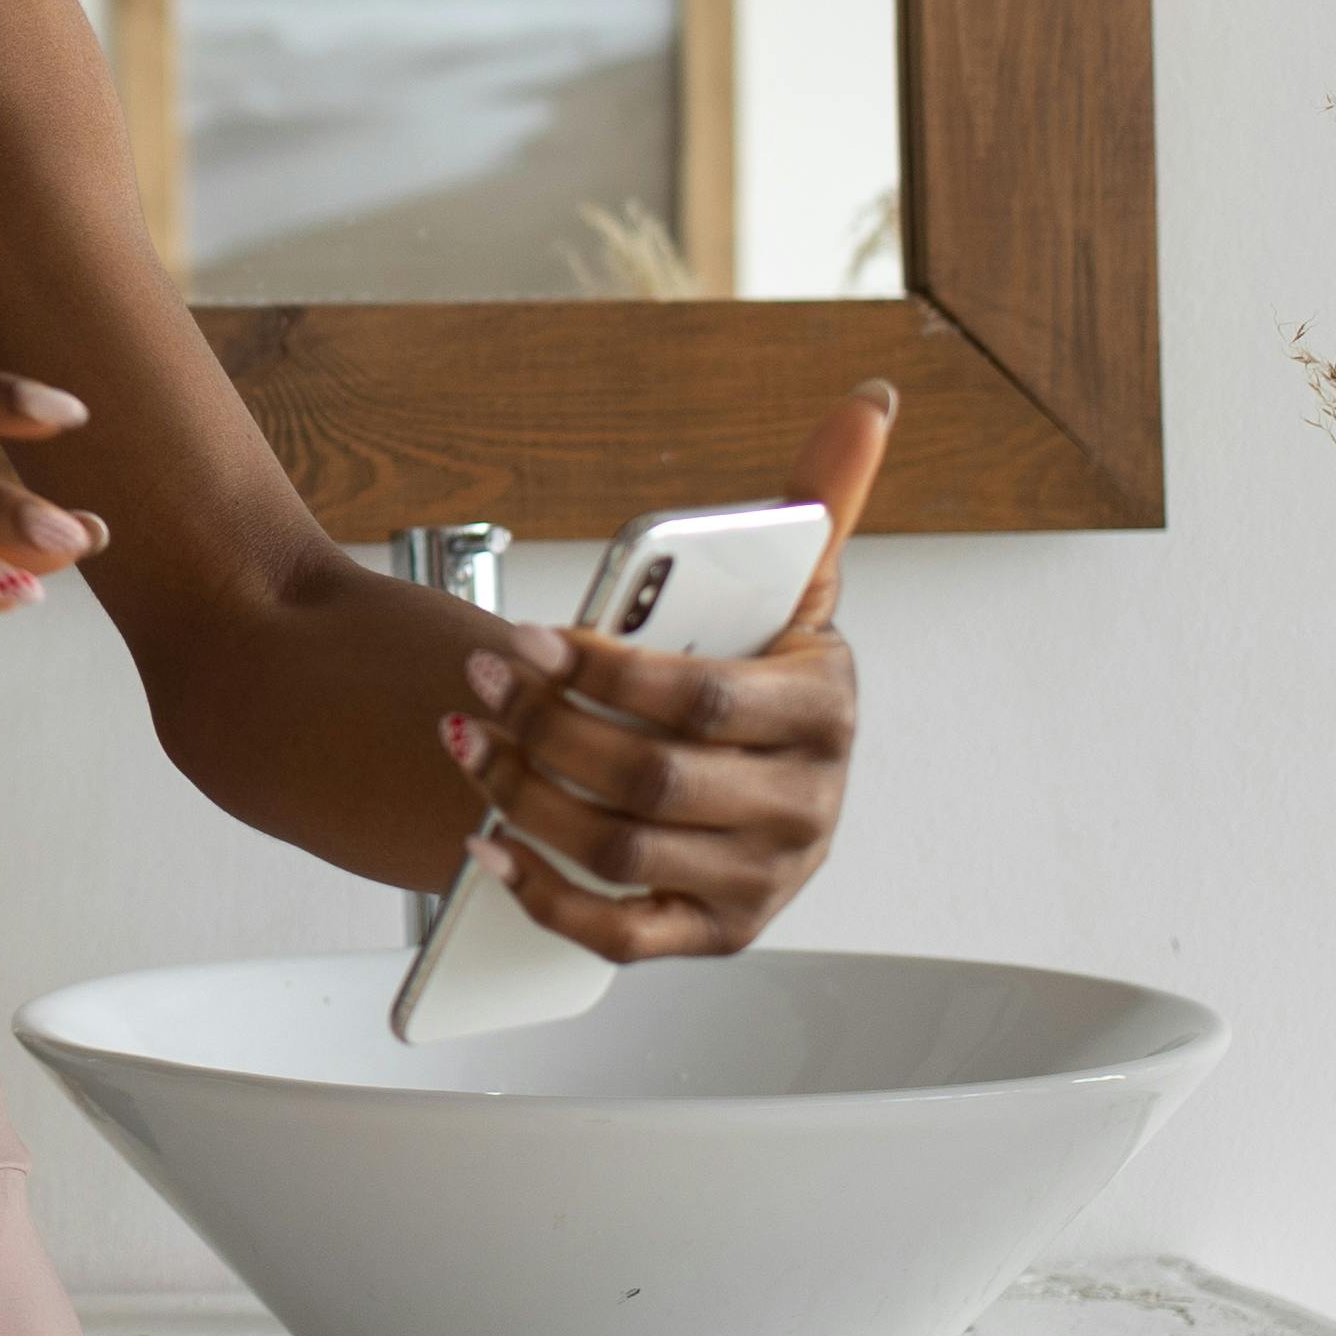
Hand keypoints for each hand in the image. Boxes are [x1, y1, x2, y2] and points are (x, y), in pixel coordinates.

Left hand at [440, 380, 886, 962]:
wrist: (760, 768)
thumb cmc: (757, 661)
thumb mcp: (793, 584)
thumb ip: (819, 494)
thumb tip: (871, 399)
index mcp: (823, 713)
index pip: (703, 700)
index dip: (605, 673)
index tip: (524, 637)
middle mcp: (806, 810)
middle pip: (652, 779)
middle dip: (548, 729)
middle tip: (477, 681)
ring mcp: (762, 882)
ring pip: (623, 850)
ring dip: (525, 798)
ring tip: (465, 740)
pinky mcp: (715, 935)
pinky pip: (620, 936)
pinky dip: (543, 895)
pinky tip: (484, 844)